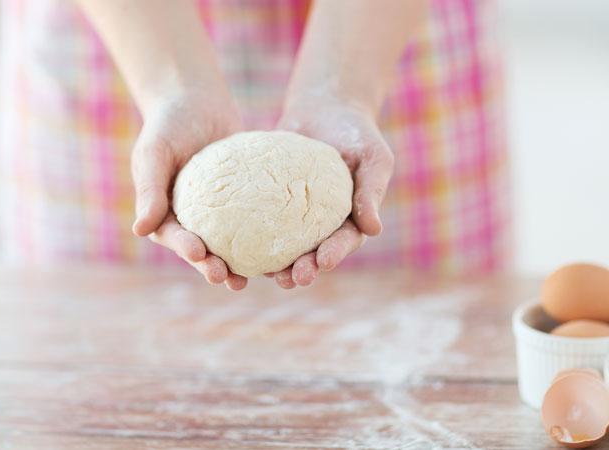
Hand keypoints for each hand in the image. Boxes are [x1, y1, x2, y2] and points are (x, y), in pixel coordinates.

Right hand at [131, 88, 248, 290]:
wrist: (195, 101)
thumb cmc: (168, 124)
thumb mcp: (154, 152)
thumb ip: (149, 189)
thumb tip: (139, 231)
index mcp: (164, 214)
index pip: (174, 237)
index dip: (186, 250)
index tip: (199, 254)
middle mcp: (190, 219)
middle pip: (203, 250)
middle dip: (215, 267)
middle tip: (230, 280)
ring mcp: (218, 213)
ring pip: (231, 243)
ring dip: (243, 263)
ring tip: (261, 278)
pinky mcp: (243, 202)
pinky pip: (255, 220)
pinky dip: (267, 235)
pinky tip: (286, 247)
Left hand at [267, 96, 393, 288]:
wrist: (326, 107)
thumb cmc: (358, 132)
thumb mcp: (373, 157)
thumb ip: (371, 191)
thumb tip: (374, 230)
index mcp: (350, 220)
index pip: (343, 242)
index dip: (334, 254)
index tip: (323, 262)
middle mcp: (320, 224)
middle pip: (311, 253)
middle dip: (301, 269)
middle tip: (291, 279)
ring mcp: (293, 215)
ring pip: (282, 245)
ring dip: (274, 263)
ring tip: (261, 275)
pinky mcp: (269, 202)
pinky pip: (258, 220)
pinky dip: (248, 233)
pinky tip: (234, 244)